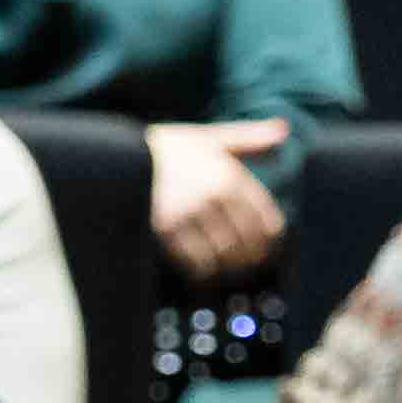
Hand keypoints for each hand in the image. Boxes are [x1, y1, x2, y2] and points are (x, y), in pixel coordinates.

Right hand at [145, 117, 288, 278]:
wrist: (117, 153)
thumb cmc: (167, 147)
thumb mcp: (209, 138)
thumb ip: (248, 139)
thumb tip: (284, 131)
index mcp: (230, 175)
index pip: (267, 222)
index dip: (270, 243)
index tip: (264, 251)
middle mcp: (214, 194)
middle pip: (247, 243)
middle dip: (248, 260)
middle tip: (243, 267)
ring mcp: (189, 212)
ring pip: (223, 255)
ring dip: (226, 269)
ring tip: (222, 271)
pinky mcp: (165, 227)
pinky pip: (195, 261)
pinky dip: (201, 271)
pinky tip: (199, 271)